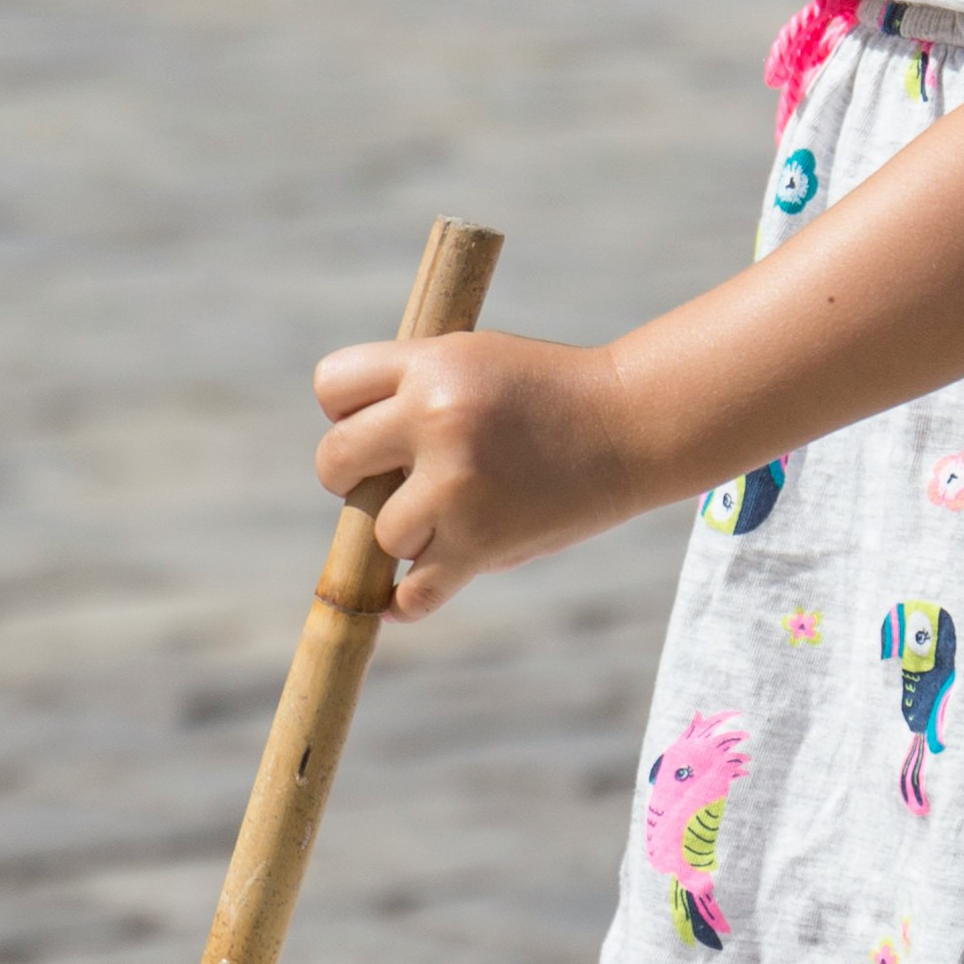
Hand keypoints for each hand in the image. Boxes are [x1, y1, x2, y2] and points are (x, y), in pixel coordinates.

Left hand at [311, 326, 649, 618]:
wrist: (631, 425)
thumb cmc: (545, 393)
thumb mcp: (473, 361)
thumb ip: (407, 393)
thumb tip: (342, 462)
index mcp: (432, 365)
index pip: (332, 385)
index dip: (344, 410)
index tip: (375, 426)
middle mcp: (436, 420)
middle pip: (334, 461)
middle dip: (353, 475)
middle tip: (394, 480)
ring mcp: (457, 487)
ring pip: (380, 531)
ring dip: (405, 533)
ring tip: (448, 517)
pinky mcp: (481, 543)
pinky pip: (414, 593)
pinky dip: (404, 602)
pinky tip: (403, 597)